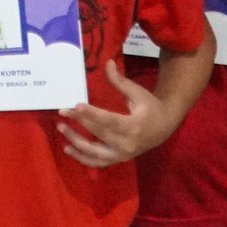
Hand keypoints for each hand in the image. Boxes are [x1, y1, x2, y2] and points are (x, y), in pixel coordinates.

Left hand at [56, 60, 181, 166]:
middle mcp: (127, 144)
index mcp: (133, 126)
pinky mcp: (118, 159)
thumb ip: (120, 81)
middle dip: (79, 122)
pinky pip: (97, 163)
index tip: (75, 106)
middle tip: (62, 111)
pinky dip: (82, 158)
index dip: (91, 114)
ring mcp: (121, 155)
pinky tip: (68, 148)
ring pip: (94, 152)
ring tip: (61, 128)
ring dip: (76, 142)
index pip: (109, 120)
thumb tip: (108, 63)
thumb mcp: (138, 93)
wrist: (164, 128)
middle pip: (99, 134)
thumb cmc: (151, 108)